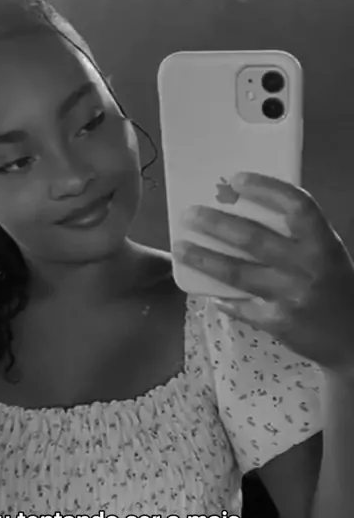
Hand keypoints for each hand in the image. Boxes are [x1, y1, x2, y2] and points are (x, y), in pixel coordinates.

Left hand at [173, 172, 353, 374]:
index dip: (266, 190)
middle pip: (254, 239)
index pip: (295, 207)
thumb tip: (244, 208)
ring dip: (205, 259)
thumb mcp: (327, 252)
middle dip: (217, 224)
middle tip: (190, 214)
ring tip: (181, 248)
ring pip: (238, 273)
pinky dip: (221, 296)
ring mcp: (290, 296)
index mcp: (322, 243)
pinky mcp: (277, 323)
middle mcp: (307, 267)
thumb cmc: (335, 284)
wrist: (352, 338)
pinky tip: (205, 288)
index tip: (237, 179)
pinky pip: (240, 305)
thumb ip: (296, 235)